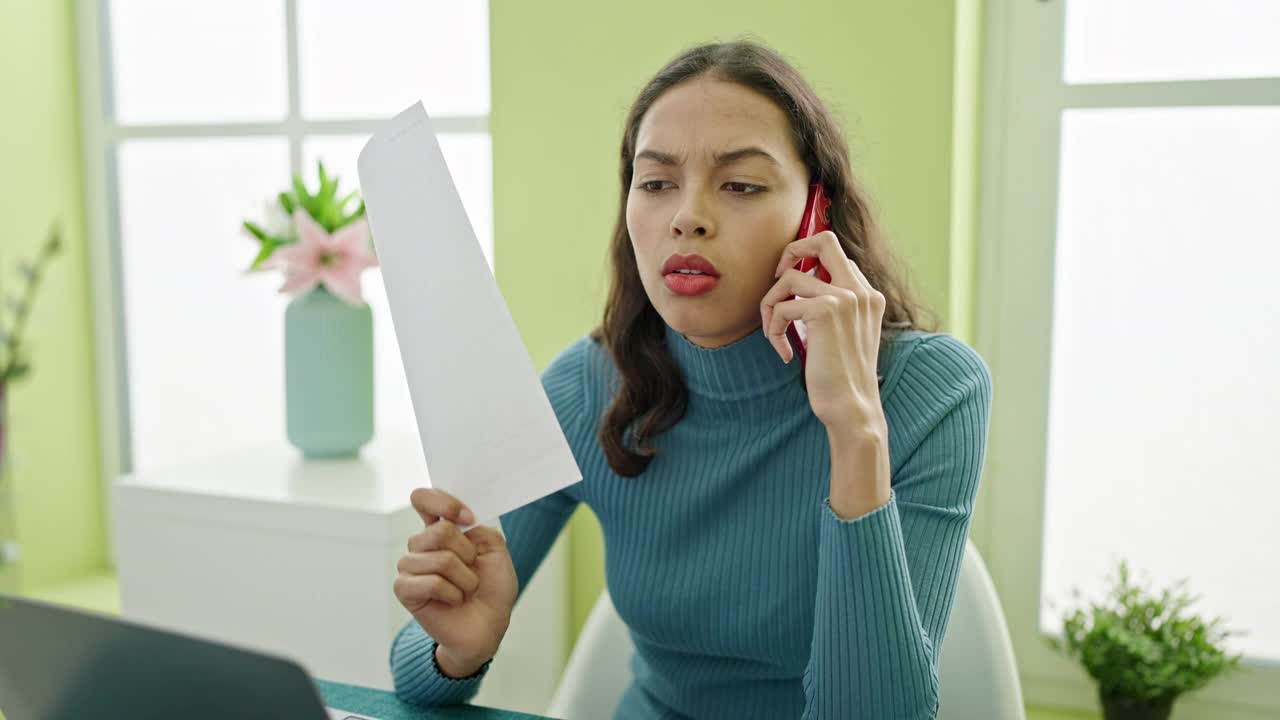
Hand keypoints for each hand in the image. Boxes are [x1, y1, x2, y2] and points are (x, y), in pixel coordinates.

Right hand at [393, 488, 517, 677]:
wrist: (488, 625)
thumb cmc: (491, 588)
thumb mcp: (496, 551)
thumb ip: (479, 528)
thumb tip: (458, 519)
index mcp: (441, 529)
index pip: (423, 499)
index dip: (442, 502)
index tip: (467, 517)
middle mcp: (421, 545)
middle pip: (439, 531)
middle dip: (467, 553)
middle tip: (473, 569)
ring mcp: (410, 566)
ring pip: (440, 559)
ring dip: (465, 578)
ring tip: (466, 589)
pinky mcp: (404, 589)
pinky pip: (431, 582)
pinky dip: (452, 593)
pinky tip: (454, 600)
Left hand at [760, 230, 887, 434]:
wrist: (852, 407)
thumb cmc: (842, 378)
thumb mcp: (844, 335)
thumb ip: (832, 308)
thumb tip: (796, 286)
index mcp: (868, 295)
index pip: (835, 254)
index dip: (807, 261)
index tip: (789, 286)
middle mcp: (860, 290)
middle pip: (823, 240)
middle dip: (790, 252)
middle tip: (776, 280)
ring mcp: (845, 297)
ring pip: (789, 278)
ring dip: (771, 306)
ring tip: (774, 333)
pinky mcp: (825, 310)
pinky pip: (781, 306)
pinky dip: (773, 330)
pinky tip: (785, 354)